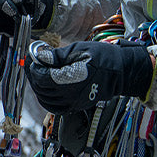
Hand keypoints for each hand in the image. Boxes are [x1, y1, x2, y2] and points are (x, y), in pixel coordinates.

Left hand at [25, 40, 153, 113]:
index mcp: (74, 78)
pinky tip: (46, 88)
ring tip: (39, 75)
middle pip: (42, 89)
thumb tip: (40, 56)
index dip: (35, 68)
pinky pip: (54, 107)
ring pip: (45, 100)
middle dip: (34, 76)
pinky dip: (46, 99)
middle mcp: (73, 94)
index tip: (34, 59)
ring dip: (38, 87)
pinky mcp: (76, 106)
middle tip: (34, 64)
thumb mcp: (80, 50)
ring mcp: (74, 102)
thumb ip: (58, 55)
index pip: (44, 77)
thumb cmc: (103, 58)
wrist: (122, 72)